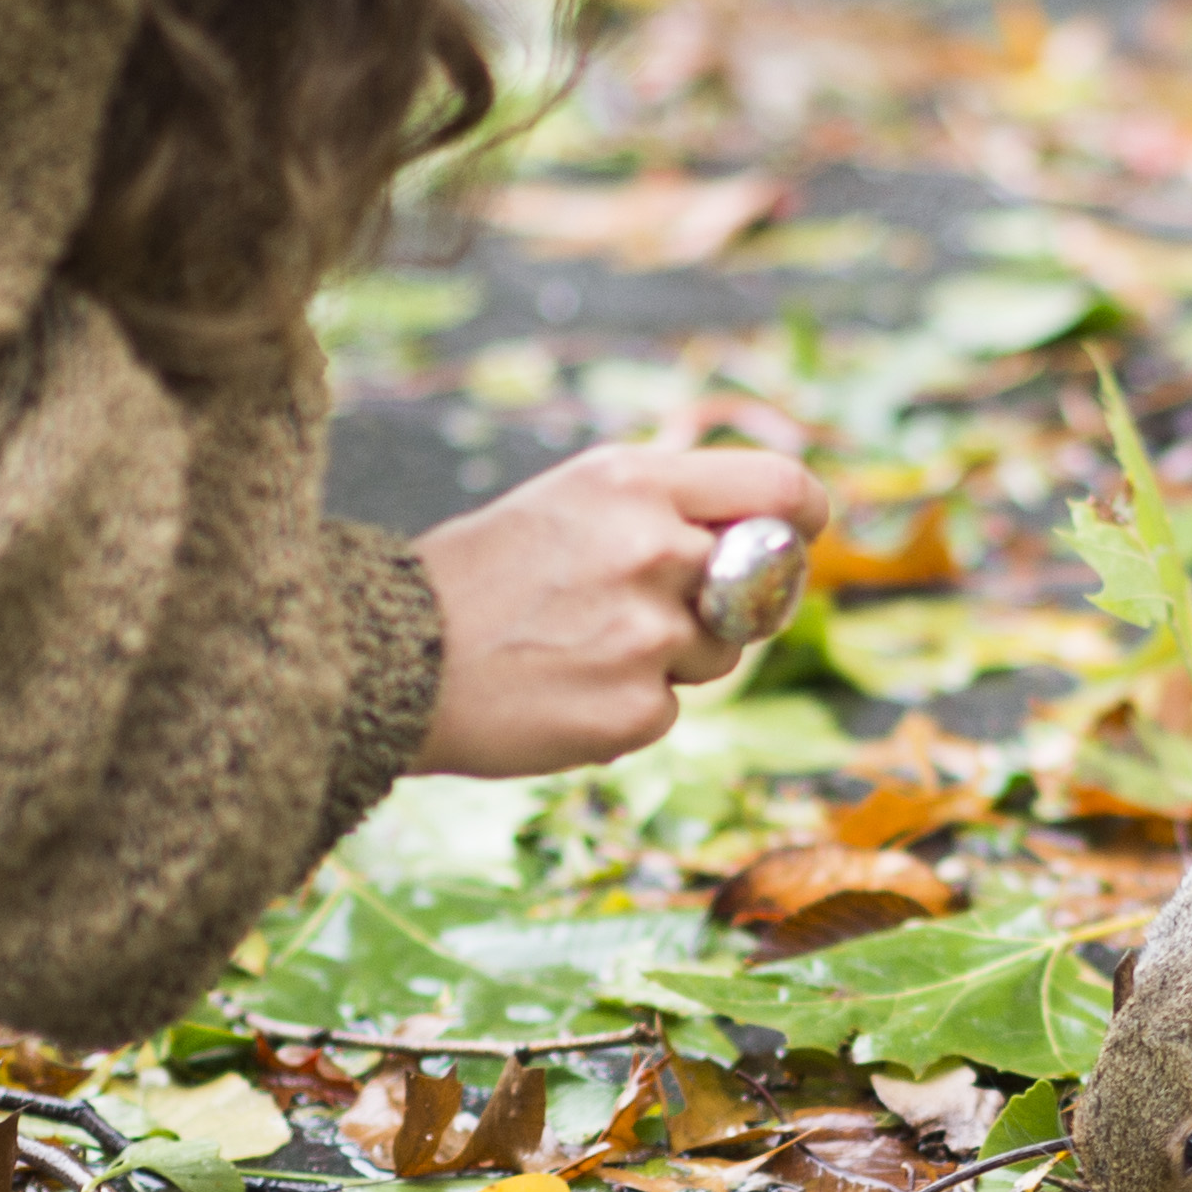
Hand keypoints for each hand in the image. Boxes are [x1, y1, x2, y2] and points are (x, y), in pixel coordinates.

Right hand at [408, 439, 832, 777]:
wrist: (390, 657)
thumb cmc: (481, 575)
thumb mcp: (571, 499)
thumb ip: (665, 508)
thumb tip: (769, 537)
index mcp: (637, 482)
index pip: (781, 490)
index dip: (800, 518)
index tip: (795, 536)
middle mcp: (653, 549)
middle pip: (758, 585)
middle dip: (723, 604)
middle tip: (645, 609)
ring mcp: (648, 634)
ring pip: (717, 655)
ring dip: (670, 660)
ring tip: (578, 647)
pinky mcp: (635, 708)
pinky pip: (668, 710)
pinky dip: (625, 708)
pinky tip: (561, 690)